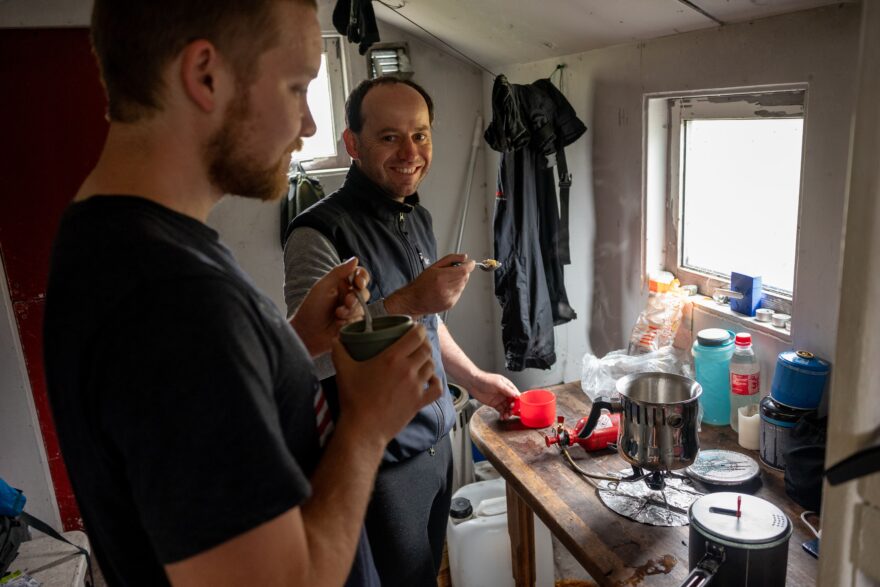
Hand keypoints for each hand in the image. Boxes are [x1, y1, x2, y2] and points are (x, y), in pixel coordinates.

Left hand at [290, 257, 369, 356]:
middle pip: (364, 292)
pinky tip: (340, 325)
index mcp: (341, 284)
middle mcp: (349, 296)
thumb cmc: (311, 308)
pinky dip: (351, 321)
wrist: (306, 333)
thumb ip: (339, 272)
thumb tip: (355, 258)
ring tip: (337, 316)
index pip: (360, 275)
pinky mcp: (354, 325)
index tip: (358, 282)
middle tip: (347, 302)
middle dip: (356, 297)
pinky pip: (361, 321)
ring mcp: (352, 311)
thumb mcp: (323, 286)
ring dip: (351, 311)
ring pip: (363, 307)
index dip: (362, 278)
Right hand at [331, 324, 441, 446]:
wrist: (364, 428)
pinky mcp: (419, 402)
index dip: (418, 329)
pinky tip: (429, 380)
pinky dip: (435, 381)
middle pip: (426, 349)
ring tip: (420, 360)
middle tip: (417, 343)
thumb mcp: (343, 371)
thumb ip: (339, 352)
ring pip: (431, 366)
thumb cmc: (354, 399)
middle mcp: (408, 370)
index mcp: (392, 358)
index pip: (416, 336)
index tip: (415, 328)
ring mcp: (416, 387)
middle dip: (424, 343)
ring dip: (428, 361)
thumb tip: (335, 340)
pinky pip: (437, 388)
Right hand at [384, 253, 473, 317]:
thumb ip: (450, 259)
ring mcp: (449, 298)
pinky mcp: (450, 304)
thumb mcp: (434, 266)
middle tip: (454, 271)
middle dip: (463, 272)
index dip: (469, 265)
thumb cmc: (421, 284)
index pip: (463, 270)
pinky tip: (446, 288)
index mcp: (441, 277)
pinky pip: (459, 293)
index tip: (471, 263)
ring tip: (447, 281)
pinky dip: (456, 289)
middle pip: (464, 277)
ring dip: (459, 281)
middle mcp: (445, 289)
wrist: (414, 300)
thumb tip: (464, 257)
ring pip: (463, 285)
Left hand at [468, 372, 519, 418]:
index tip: (517, 406)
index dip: (517, 401)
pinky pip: (501, 410)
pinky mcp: (495, 404)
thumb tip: (516, 395)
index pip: (516, 394)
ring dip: (508, 412)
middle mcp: (505, 393)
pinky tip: (502, 417)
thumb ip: (507, 389)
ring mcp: (500, 399)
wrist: (473, 383)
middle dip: (513, 408)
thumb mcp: (497, 383)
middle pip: (513, 402)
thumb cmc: (484, 379)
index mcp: (507, 386)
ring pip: (507, 408)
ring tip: (506, 416)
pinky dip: (503, 414)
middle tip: (511, 412)